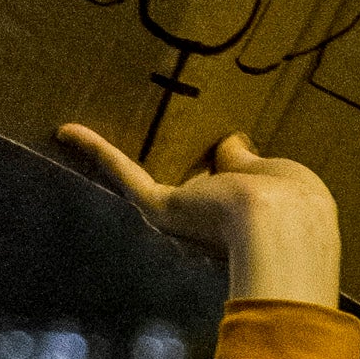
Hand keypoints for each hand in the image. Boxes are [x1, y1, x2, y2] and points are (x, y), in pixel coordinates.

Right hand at [57, 126, 342, 307]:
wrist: (279, 228)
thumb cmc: (291, 200)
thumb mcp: (277, 171)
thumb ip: (247, 159)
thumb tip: (228, 143)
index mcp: (255, 214)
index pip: (239, 186)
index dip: (233, 169)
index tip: (225, 151)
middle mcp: (215, 222)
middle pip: (193, 188)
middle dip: (179, 169)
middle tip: (150, 131)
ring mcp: (186, 216)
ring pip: (148, 180)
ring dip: (113, 155)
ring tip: (83, 130)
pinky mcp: (161, 209)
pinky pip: (124, 172)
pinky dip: (97, 151)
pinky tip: (68, 130)